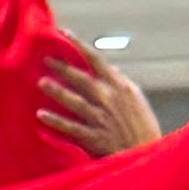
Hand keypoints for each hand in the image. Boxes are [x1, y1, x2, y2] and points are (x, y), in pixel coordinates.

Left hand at [39, 46, 158, 158]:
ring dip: (57, 91)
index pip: (96, 60)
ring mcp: (101, 118)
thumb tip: (109, 68)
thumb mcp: (137, 101)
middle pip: (81, 78)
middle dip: (62, 67)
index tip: (64, 33)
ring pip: (74, 101)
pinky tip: (41, 115)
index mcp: (121, 87)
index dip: (79, 45)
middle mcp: (109, 99)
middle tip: (45, 59)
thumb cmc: (143, 129)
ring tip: (41, 83)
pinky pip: (70, 127)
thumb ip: (121, 83)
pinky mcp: (93, 138)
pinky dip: (56, 121)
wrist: (147, 156)